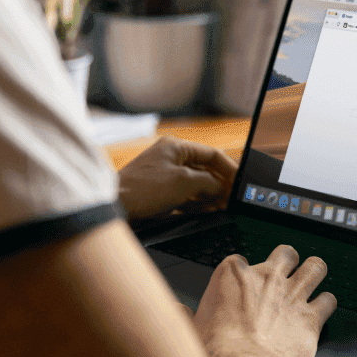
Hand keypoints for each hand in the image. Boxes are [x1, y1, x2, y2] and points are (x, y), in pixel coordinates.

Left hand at [117, 136, 237, 219]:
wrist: (116, 206)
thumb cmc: (144, 188)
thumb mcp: (184, 182)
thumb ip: (208, 182)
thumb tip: (222, 187)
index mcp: (176, 147)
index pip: (211, 154)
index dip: (229, 167)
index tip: (240, 181)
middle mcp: (171, 158)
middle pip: (204, 170)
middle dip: (220, 184)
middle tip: (233, 198)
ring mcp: (165, 175)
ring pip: (196, 184)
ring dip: (210, 195)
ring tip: (223, 206)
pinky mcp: (160, 192)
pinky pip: (185, 195)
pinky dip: (197, 202)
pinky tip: (208, 210)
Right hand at [193, 246, 336, 356]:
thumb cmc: (216, 351)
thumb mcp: (190, 329)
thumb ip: (185, 315)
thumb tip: (176, 311)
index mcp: (233, 275)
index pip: (241, 260)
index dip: (244, 273)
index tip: (243, 285)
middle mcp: (267, 278)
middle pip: (285, 253)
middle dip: (288, 261)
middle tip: (286, 272)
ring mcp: (292, 295)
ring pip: (315, 267)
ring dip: (315, 272)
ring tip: (314, 277)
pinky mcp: (312, 317)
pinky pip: (329, 300)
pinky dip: (327, 304)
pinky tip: (322, 310)